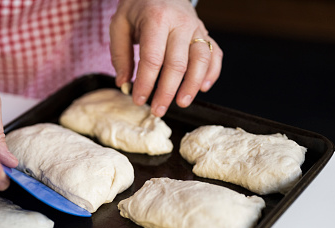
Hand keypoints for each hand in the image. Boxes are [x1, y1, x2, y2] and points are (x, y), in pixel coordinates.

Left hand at [110, 0, 222, 116]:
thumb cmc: (138, 6)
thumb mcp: (120, 24)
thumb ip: (120, 54)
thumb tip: (123, 83)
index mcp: (156, 19)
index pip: (153, 58)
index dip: (146, 83)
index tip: (138, 99)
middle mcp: (180, 23)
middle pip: (178, 64)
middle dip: (167, 91)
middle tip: (157, 110)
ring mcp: (196, 27)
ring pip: (201, 60)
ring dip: (192, 85)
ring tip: (181, 103)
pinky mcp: (205, 32)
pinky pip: (214, 54)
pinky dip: (212, 73)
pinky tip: (203, 88)